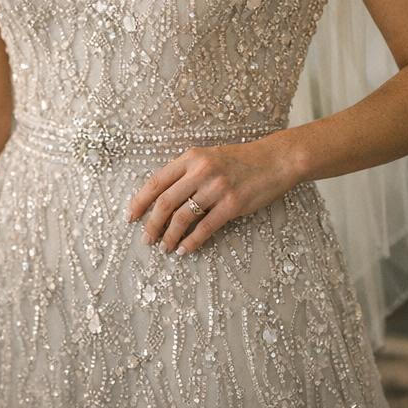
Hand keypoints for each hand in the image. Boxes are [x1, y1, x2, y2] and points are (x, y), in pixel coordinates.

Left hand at [126, 135, 299, 255]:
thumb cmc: (242, 160)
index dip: (140, 202)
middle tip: (147, 240)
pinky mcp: (233, 204)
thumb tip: (163, 200)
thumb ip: (188, 173)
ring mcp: (217, 187)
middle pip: (165, 202)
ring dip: (170, 236)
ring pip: (183, 217)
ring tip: (165, 247)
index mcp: (192, 157)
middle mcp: (201, 171)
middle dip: (152, 225)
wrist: (276, 159)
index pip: (156, 182)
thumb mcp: (210, 158)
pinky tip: (185, 249)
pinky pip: (206, 227)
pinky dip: (192, 242)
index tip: (131, 218)